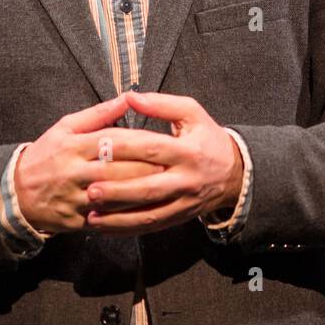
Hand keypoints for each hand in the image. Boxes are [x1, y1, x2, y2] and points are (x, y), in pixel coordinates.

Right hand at [14, 95, 164, 234]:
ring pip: (115, 195)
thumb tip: (125, 98)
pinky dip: (126, 215)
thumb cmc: (45, 155)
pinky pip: (106, 217)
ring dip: (142, 191)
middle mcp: (74, 171)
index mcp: (73, 146)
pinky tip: (145, 210)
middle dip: (148, 167)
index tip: (164, 141)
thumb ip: (97, 114)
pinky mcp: (76, 219)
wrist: (16, 193)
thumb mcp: (64, 127)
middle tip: (175, 165)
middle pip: (118, 169)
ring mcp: (74, 198)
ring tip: (166, 186)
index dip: (141, 141)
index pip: (114, 141)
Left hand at [81, 91, 243, 236]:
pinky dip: (126, 228)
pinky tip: (104, 226)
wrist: (235, 173)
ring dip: (118, 216)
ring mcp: (183, 202)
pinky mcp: (179, 217)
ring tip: (91, 213)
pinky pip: (150, 226)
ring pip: (148, 214)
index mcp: (188, 150)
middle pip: (149, 187)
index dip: (124, 147)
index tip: (98, 146)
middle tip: (89, 189)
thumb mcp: (192, 113)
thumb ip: (161, 104)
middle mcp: (186, 179)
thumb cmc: (207, 138)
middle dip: (118, 191)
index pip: (152, 148)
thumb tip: (129, 96)